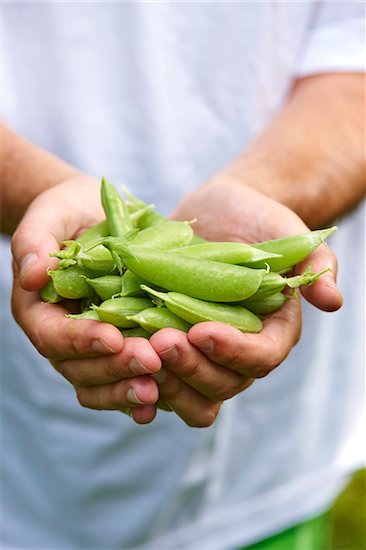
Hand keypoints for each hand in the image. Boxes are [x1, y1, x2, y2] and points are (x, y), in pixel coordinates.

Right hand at [11, 175, 161, 423]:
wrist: (92, 217)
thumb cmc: (68, 213)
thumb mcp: (50, 215)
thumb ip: (34, 241)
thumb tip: (32, 274)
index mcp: (39, 310)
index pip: (53, 335)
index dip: (81, 340)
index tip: (112, 337)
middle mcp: (62, 336)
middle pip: (79, 368)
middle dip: (114, 368)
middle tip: (150, 361)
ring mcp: (90, 348)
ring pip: (100, 383)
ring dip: (127, 389)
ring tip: (157, 389)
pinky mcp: (117, 349)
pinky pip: (122, 380)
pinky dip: (137, 393)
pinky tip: (162, 397)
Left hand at [148, 175, 342, 426]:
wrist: (220, 214)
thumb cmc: (258, 220)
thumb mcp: (288, 233)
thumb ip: (314, 264)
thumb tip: (333, 300)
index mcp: (272, 331)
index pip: (261, 358)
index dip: (234, 352)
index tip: (201, 330)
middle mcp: (238, 351)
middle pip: (222, 384)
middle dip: (191, 367)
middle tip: (160, 340)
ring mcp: (203, 353)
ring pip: (189, 391)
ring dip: (163, 379)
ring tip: (135, 350)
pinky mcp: (172, 344)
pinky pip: (159, 376)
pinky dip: (140, 375)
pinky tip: (118, 358)